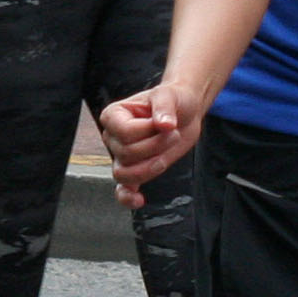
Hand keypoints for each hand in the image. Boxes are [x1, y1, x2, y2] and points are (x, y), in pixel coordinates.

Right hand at [100, 83, 202, 207]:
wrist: (184, 112)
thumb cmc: (172, 100)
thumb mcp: (169, 95)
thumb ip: (164, 108)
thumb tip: (164, 125)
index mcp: (113, 115)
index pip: (125, 133)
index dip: (148, 132)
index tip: (165, 123)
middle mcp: (112, 136)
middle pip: (127, 153)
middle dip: (155, 147)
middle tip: (173, 134)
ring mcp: (122, 156)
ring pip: (124, 174)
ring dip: (149, 168)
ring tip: (164, 157)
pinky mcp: (136, 170)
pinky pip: (123, 189)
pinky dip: (127, 197)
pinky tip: (140, 200)